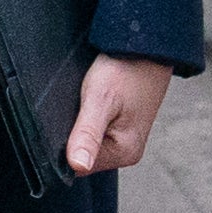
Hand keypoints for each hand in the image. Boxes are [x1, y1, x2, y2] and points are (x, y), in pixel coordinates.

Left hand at [66, 54, 173, 177]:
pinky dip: (88, 117)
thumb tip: (77, 166)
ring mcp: (124, 138)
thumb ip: (88, 134)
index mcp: (125, 152)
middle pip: (83, 153)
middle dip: (73, 133)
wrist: (146, 46)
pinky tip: (91, 102)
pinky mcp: (121, 126)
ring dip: (80, 124)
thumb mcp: (100, 100)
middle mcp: (127, 151)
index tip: (68, 120)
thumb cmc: (127, 69)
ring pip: (88, 140)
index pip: (79, 166)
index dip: (65, 147)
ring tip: (86, 102)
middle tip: (79, 106)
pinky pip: (96, 129)